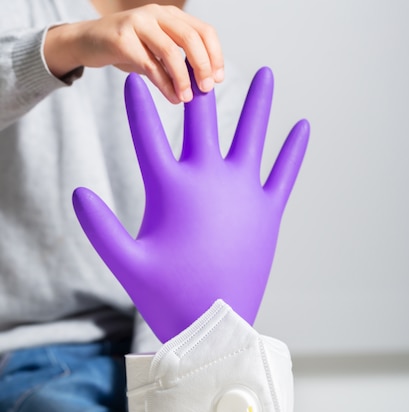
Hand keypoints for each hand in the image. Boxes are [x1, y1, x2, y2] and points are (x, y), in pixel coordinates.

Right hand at [44, 4, 223, 102]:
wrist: (88, 42)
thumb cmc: (127, 48)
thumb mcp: (156, 51)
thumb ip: (178, 62)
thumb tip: (201, 86)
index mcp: (170, 15)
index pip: (203, 31)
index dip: (215, 55)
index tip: (218, 79)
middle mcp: (156, 14)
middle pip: (190, 38)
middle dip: (202, 66)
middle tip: (206, 89)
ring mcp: (137, 23)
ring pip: (170, 52)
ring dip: (183, 78)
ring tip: (186, 98)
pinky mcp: (122, 40)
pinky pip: (150, 65)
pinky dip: (164, 84)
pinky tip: (171, 97)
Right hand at [73, 65, 309, 342]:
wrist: (215, 326)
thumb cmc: (167, 296)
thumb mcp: (125, 263)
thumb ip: (99, 227)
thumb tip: (77, 193)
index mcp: (171, 188)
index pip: (147, 135)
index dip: (136, 107)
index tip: (131, 84)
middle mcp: (208, 179)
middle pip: (201, 119)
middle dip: (197, 87)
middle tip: (198, 61)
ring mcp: (242, 193)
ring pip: (252, 135)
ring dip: (259, 102)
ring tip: (266, 74)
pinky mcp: (267, 212)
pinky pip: (284, 173)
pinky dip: (293, 150)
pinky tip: (303, 127)